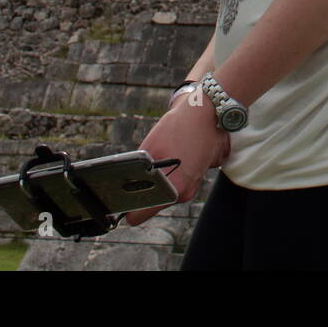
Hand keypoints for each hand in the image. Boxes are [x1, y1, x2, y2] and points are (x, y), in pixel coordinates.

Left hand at [124, 91, 230, 226]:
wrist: (209, 112)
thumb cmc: (179, 127)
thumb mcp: (150, 148)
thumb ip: (137, 171)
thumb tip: (124, 185)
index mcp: (174, 188)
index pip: (140, 215)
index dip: (126, 209)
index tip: (118, 200)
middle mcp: (186, 192)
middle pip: (154, 201)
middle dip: (144, 189)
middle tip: (137, 170)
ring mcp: (195, 184)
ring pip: (166, 189)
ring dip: (159, 178)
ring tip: (158, 156)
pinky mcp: (199, 174)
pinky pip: (178, 179)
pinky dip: (171, 171)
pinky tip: (171, 152)